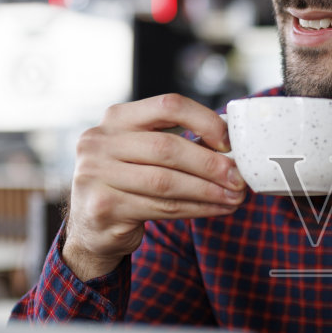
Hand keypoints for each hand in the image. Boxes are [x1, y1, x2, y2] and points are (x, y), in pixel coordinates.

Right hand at [62, 94, 246, 279]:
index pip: (167, 105)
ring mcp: (95, 175)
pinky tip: (217, 208)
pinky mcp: (103, 207)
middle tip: (239, 177)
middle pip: (167, 148)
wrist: (93, 227)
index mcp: (116, 119)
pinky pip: (161, 208)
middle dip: (210, 163)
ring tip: (235, 196)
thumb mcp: (143, 153)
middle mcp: (99, 142)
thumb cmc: (129, 183)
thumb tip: (231, 148)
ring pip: (166, 182)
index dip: (203, 120)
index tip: (228, 142)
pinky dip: (196, 209)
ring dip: (208, 191)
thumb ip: (176, 142)